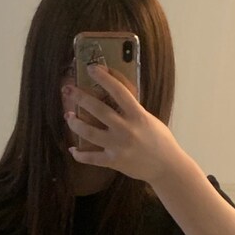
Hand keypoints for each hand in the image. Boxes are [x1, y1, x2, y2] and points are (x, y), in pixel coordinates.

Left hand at [64, 63, 183, 185]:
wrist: (167, 167)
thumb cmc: (160, 141)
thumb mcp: (149, 120)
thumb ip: (133, 111)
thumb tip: (116, 98)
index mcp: (137, 115)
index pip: (118, 91)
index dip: (104, 78)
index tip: (92, 68)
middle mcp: (126, 129)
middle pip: (98, 109)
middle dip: (80, 98)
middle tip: (67, 90)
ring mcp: (118, 146)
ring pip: (89, 132)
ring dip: (75, 123)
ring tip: (68, 116)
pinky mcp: (114, 161)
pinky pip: (92, 158)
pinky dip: (80, 155)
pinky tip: (73, 150)